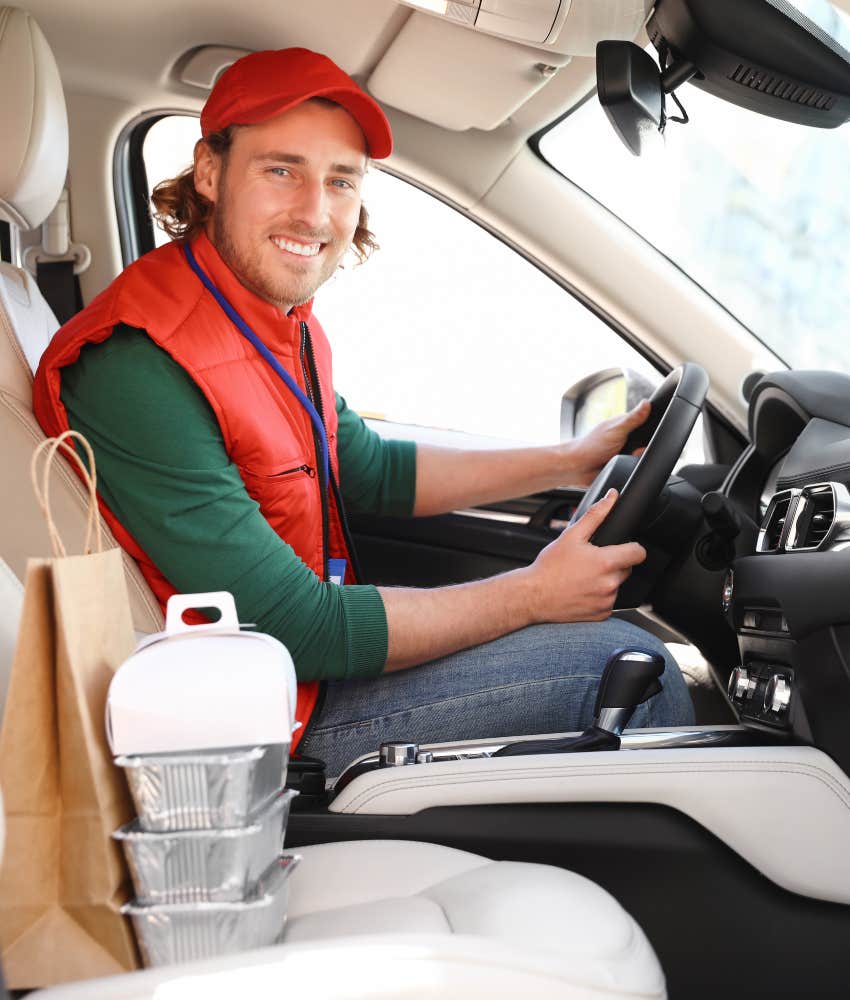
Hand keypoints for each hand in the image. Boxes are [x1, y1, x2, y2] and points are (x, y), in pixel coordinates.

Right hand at [524, 489, 645, 622]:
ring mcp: (606, 601)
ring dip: (606, 581)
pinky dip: (599, 597)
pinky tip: (583, 591)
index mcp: (606, 562)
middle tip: (592, 562)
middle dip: (614, 564)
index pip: (639, 553)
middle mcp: (610, 584)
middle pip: (627, 569)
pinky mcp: (601, 615)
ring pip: (617, 586)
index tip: (622, 548)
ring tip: (584, 577)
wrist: (533, 596)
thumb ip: (596, 515)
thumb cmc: (549, 567)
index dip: (632, 548)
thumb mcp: (571, 535)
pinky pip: (608, 602)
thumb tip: (612, 498)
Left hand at [564, 400, 650, 486]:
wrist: (578, 468)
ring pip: (644, 456)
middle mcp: (627, 438)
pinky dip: (635, 469)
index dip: (653, 428)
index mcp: (626, 425)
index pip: (648, 422)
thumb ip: (632, 418)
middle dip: (646, 447)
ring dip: (640, 459)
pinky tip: (627, 467)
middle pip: (648, 442)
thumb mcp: (616, 429)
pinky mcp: (624, 466)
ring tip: (627, 458)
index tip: (649, 434)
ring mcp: (626, 452)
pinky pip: (636, 468)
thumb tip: (646, 403)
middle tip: (634, 449)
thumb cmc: (592, 445)